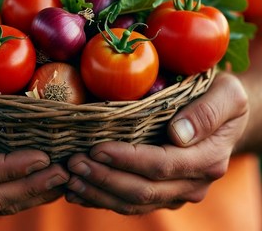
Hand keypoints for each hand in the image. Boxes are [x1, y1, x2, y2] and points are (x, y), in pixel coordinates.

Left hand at [65, 72, 248, 214]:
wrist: (227, 117)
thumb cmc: (223, 98)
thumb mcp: (227, 94)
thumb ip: (208, 112)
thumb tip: (178, 134)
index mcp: (206, 158)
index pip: (161, 164)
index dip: (126, 159)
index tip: (96, 148)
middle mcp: (192, 182)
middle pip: (143, 190)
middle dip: (104, 178)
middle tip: (73, 162)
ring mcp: (177, 191)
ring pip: (134, 203)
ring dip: (99, 192)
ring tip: (70, 178)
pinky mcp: (164, 192)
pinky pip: (132, 203)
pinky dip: (104, 198)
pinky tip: (79, 190)